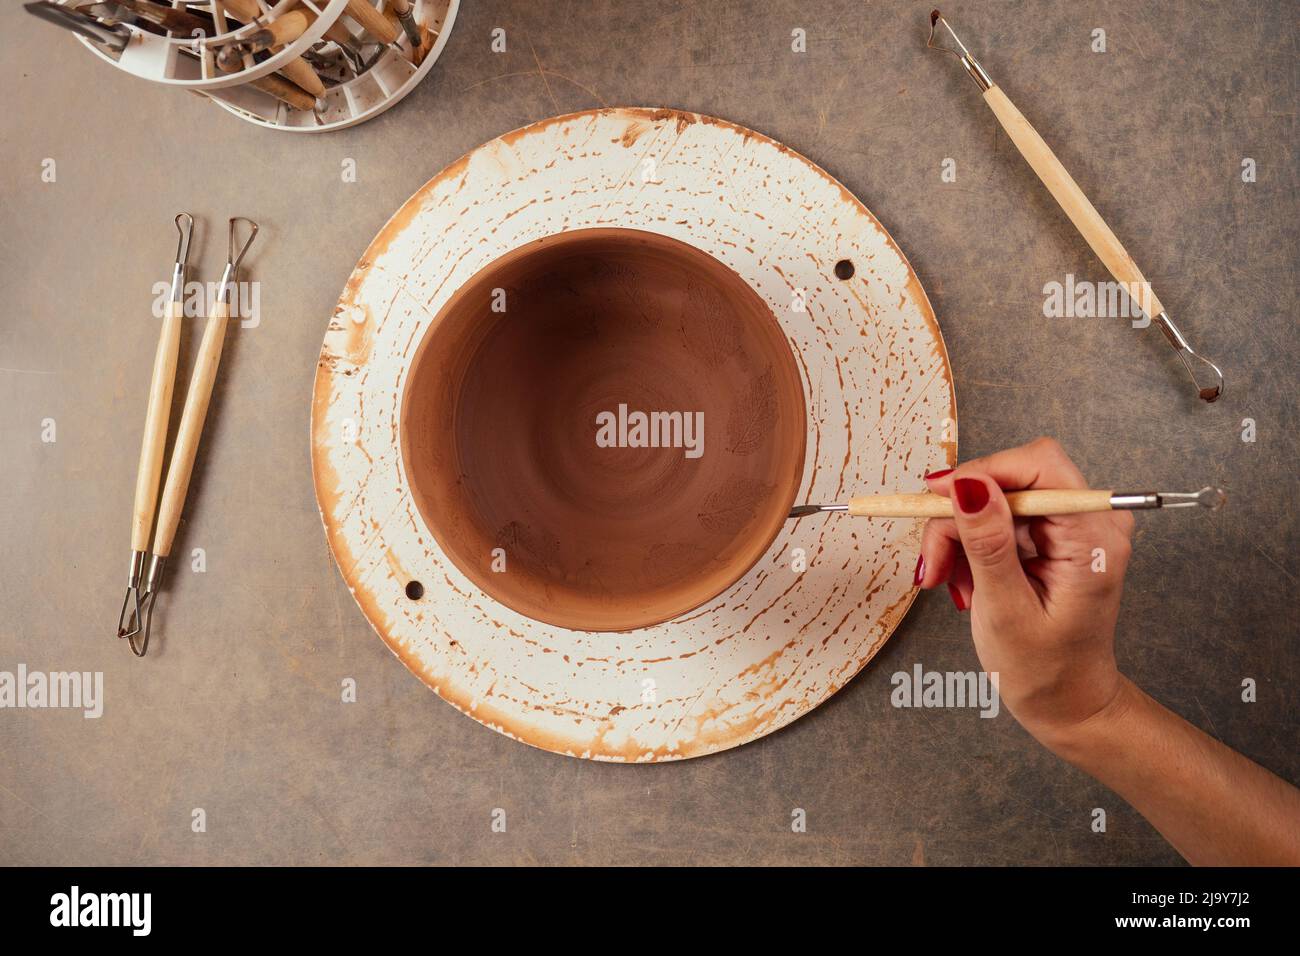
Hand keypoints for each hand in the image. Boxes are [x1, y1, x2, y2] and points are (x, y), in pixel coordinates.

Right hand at [915, 437, 1133, 741]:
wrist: (1067, 702)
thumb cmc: (1045, 671)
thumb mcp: (1006, 611)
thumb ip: (987, 543)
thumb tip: (967, 486)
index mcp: (1092, 540)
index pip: (1041, 466)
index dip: (983, 471)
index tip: (935, 496)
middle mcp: (1090, 523)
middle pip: (1010, 481)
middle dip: (961, 516)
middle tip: (932, 563)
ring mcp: (1071, 528)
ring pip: (995, 499)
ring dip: (958, 536)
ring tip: (945, 581)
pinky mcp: (1053, 536)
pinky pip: (998, 519)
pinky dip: (970, 546)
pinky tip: (965, 580)